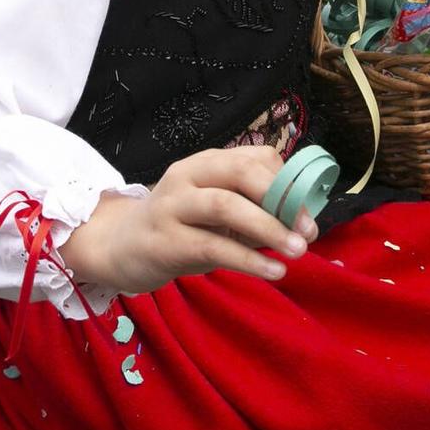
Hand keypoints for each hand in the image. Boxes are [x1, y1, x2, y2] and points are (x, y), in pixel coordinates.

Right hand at [59, 147, 311, 294]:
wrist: (120, 248)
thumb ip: (252, 210)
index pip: (254, 158)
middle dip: (282, 199)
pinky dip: (248, 260)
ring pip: (226, 206)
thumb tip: (302, 223)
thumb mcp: (215, 211)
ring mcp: (172, 207)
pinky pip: (213, 246)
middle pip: (240, 173)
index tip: (309, 212)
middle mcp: (187, 176)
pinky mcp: (165, 241)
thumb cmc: (180, 228)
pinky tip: (273, 272)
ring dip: (268, 228)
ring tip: (298, 250)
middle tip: (309, 231)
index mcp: (205, 163)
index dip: (288, 182)